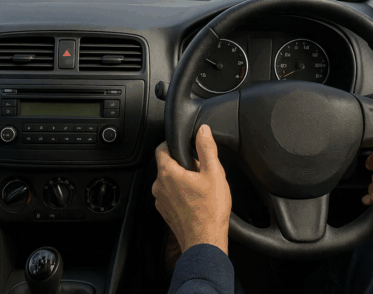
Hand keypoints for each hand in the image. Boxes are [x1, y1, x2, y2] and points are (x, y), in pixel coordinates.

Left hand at [152, 125, 231, 254]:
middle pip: (166, 165)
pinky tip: (196, 200)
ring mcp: (161, 200)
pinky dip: (180, 194)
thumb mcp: (214, 173)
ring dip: (181, 180)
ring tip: (200, 187)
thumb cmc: (210, 211)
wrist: (205, 241)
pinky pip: (170, 195)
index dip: (173, 144)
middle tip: (199, 171)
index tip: (185, 147)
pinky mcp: (165, 212)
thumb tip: (203, 131)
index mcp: (168, 173)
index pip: (161, 148)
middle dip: (182, 164)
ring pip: (168, 181)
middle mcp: (159, 186)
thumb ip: (206, 148)